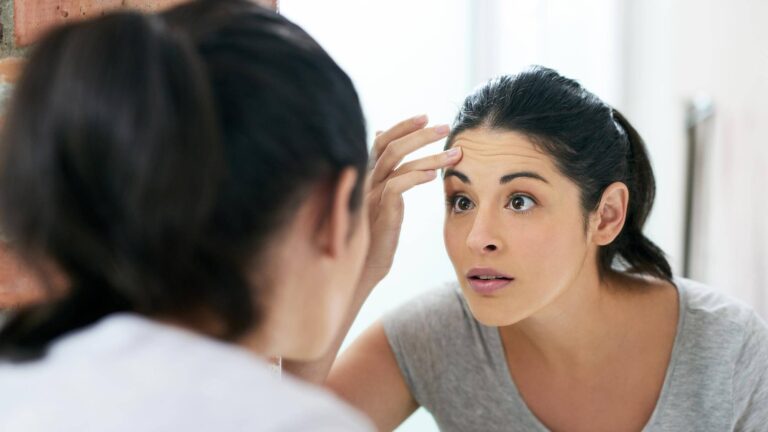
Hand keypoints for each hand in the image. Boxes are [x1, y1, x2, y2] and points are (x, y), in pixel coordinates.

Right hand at [359, 114, 461, 286]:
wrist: (360, 271)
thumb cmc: (373, 240)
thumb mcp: (378, 206)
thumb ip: (383, 180)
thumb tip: (384, 159)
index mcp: (366, 177)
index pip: (380, 141)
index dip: (401, 126)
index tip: (425, 117)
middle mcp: (365, 181)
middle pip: (388, 145)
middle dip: (418, 133)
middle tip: (445, 127)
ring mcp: (369, 196)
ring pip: (396, 161)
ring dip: (429, 154)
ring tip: (455, 154)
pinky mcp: (378, 212)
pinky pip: (396, 186)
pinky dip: (416, 176)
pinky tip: (434, 177)